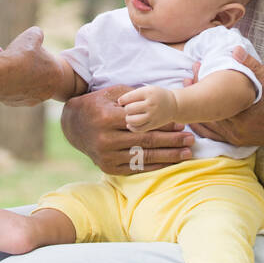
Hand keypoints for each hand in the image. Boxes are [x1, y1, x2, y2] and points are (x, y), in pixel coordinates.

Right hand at [0, 27, 63, 104]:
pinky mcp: (16, 103)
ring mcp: (32, 99)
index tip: (26, 49)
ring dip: (11, 66)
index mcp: (57, 74)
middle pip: (33, 69)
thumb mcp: (32, 35)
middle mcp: (48, 90)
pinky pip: (11, 86)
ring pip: (21, 77)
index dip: (34, 51)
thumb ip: (37, 34)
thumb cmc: (18, 55)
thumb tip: (37, 34)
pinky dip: (4, 78)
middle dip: (21, 58)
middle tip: (10, 50)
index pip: (46, 58)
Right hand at [60, 85, 195, 175]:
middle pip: (146, 141)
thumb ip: (134, 97)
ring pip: (143, 157)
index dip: (163, 124)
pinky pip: (136, 169)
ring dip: (168, 156)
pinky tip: (170, 163)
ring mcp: (106, 155)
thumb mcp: (111, 93)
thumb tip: (159, 102)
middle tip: (190, 139)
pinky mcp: (107, 167)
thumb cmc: (97, 104)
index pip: (142, 122)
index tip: (181, 125)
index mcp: (106, 117)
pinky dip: (154, 166)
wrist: (73, 125)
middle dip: (171, 141)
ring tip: (186, 153)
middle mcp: (105, 139)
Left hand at [118, 84, 177, 132]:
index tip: (120, 102)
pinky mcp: (154, 124)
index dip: (122, 100)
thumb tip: (118, 103)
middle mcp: (151, 104)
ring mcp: (153, 115)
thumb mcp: (146, 89)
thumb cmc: (156, 95)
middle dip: (126, 109)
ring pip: (133, 120)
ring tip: (129, 116)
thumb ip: (133, 95)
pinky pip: (139, 129)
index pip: (129, 97)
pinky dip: (132, 127)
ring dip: (128, 119)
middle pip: (129, 109)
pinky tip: (130, 124)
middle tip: (128, 109)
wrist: (174, 104)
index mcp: (148, 92)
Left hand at [189, 50, 263, 150]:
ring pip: (208, 125)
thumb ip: (253, 67)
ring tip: (190, 93)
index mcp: (241, 115)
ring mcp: (236, 137)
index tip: (195, 69)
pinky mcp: (239, 141)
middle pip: (207, 112)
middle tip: (187, 78)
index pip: (213, 98)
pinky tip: (198, 116)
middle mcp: (235, 130)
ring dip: (198, 109)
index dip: (201, 83)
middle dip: (196, 94)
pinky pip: (215, 135)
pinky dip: (205, 125)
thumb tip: (235, 50)